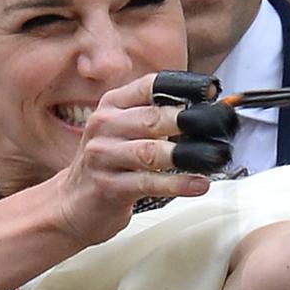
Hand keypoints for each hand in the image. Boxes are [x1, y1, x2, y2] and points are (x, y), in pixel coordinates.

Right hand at [52, 74, 210, 246]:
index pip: (150, 86)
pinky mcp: (108, 186)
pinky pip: (148, 182)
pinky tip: (199, 183)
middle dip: (189, 122)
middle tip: (219, 127)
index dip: (183, 87)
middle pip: (153, 118)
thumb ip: (155, 116)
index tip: (210, 92)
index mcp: (112, 104)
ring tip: (215, 156)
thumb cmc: (109, 163)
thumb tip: (203, 110)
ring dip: (187, 154)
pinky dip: (177, 183)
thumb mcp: (125, 130)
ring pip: (151, 151)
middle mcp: (104, 125)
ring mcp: (103, 156)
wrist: (71, 204)